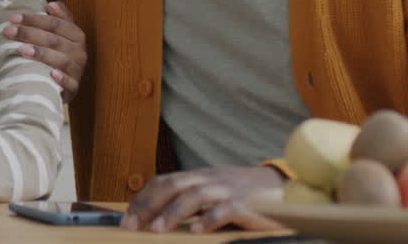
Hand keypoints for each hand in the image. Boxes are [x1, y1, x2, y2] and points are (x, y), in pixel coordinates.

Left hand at [2, 1, 85, 103]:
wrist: (65, 85)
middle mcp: (80, 51)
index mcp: (76, 35)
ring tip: (22, 49)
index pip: (55, 23)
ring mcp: (78, 70)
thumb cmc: (58, 54)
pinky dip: (62, 79)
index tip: (13, 18)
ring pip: (61, 60)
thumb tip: (51, 4)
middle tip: (8, 31)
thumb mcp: (61, 34)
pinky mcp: (74, 87)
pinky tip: (51, 74)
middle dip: (29, 34)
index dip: (33, 19)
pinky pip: (70, 83)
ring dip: (42, 54)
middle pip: (53, 39)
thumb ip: (60, 17)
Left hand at [121, 166, 284, 233]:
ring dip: (173, 213)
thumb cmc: (241, 195)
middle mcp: (209, 180)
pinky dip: (208, 219)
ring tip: (158, 230)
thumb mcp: (211, 193)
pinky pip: (225, 210)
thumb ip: (189, 201)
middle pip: (173, 186)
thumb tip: (155, 217)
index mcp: (198, 177)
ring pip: (195, 196)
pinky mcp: (246, 204)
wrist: (281, 187)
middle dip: (149, 205)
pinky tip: (195, 231)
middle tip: (133, 225)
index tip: (126, 219)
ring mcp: (227, 190)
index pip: (163, 182)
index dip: (143, 199)